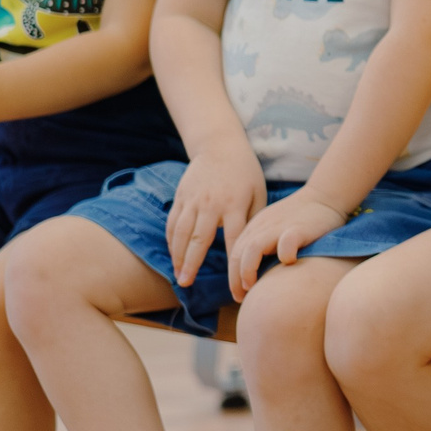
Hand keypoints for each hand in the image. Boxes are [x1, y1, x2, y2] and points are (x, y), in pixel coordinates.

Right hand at [165, 147, 266, 287]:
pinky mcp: (181, 196)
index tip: (235, 285)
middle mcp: (211, 204)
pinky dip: (171, 240)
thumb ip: (254, 220)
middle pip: (199, 239)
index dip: (234, 264)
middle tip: (186, 284)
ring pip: (181, 233)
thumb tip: (254, 248)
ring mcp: (193, 200)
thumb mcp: (258, 194)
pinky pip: (173, 222)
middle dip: (192, 264)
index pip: (233, 240)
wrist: (220, 146)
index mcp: (235, 205)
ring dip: (177, 256)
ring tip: (178, 275)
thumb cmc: (245, 174)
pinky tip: (173, 255)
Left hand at [227, 189, 347, 297]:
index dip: (233, 277)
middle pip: (238, 254)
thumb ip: (263, 247)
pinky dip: (284, 254)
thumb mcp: (274, 230)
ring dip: (248, 269)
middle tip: (240, 298)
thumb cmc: (301, 219)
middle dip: (235, 279)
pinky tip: (288, 263)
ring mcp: (279, 227)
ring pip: (253, 248)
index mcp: (255, 229)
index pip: (234, 254)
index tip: (238, 295)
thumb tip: (256, 278)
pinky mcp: (298, 228)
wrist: (325, 196)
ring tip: (252, 286)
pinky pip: (287, 242)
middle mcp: (262, 228)